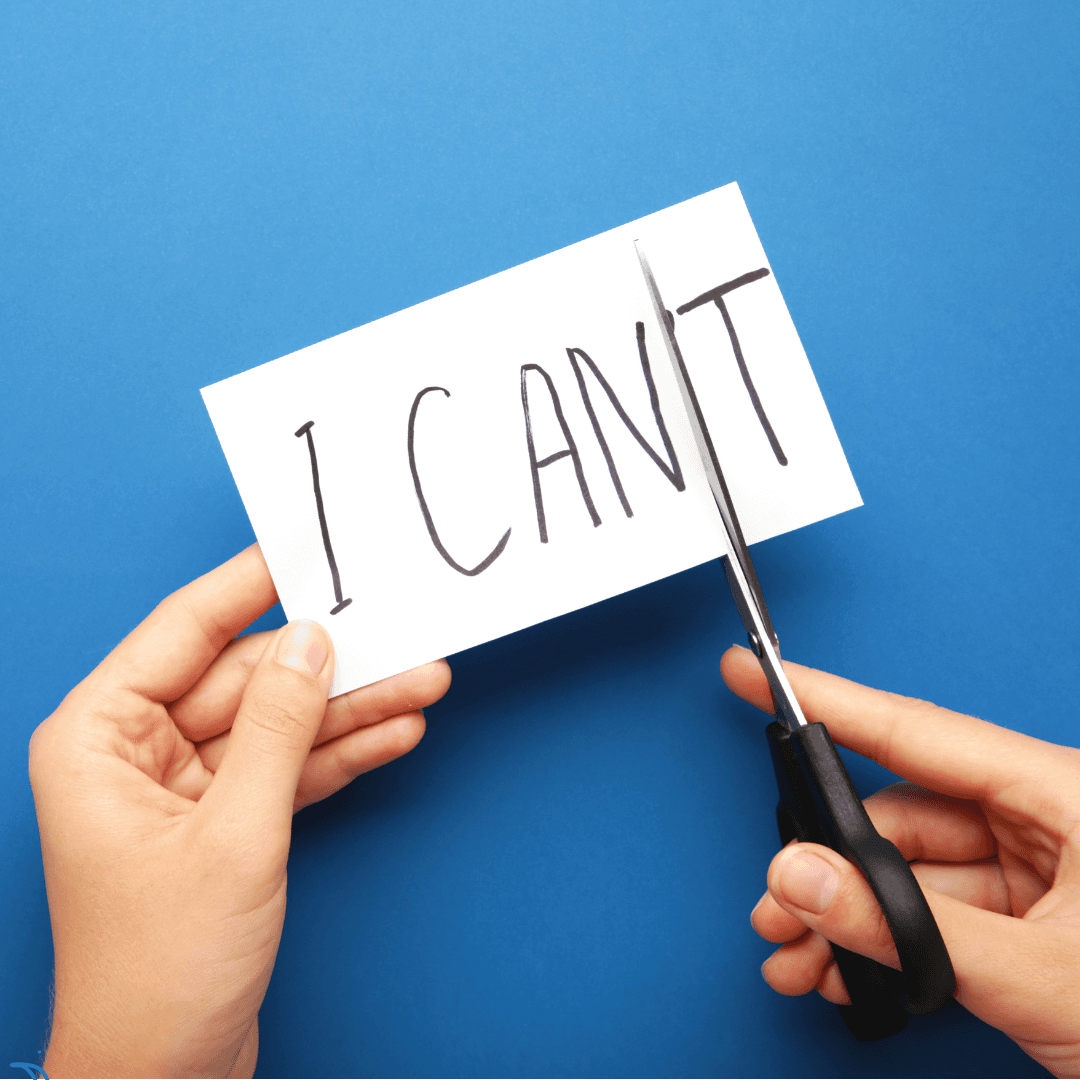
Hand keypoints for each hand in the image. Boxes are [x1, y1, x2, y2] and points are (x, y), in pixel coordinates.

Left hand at [31, 545, 450, 1077]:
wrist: (163, 1078)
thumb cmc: (160, 970)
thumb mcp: (234, 833)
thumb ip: (278, 727)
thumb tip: (311, 641)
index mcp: (99, 737)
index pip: (185, 631)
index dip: (249, 584)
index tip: (304, 547)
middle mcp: (136, 752)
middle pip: (248, 680)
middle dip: (330, 667)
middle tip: (401, 631)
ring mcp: (185, 789)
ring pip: (279, 724)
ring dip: (350, 709)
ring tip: (423, 681)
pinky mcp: (226, 824)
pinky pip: (290, 769)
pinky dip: (340, 755)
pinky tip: (395, 732)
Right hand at [721, 644, 1079, 1078]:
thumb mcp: (1045, 974)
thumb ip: (912, 926)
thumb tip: (807, 876)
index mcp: (1066, 792)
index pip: (916, 729)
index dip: (825, 698)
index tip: (754, 671)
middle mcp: (1045, 818)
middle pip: (900, 815)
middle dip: (827, 862)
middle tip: (776, 898)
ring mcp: (1037, 871)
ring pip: (906, 872)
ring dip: (844, 915)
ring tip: (798, 956)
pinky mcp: (1028, 919)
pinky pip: (931, 912)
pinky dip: (882, 942)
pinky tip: (843, 970)